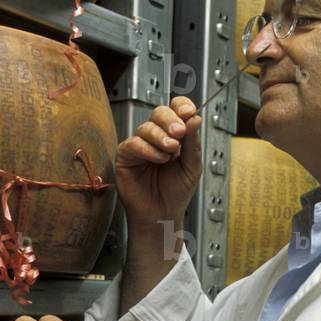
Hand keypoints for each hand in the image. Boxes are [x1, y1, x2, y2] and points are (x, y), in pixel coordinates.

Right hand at [115, 96, 202, 227]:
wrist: (162, 215)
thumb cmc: (176, 192)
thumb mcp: (192, 166)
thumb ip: (193, 142)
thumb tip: (195, 118)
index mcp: (174, 135)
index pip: (175, 110)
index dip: (181, 106)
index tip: (188, 112)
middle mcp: (156, 137)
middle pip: (159, 112)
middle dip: (170, 120)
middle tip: (179, 133)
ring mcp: (139, 145)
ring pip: (146, 127)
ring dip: (160, 137)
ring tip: (170, 153)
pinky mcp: (125, 156)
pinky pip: (133, 143)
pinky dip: (148, 149)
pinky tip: (159, 160)